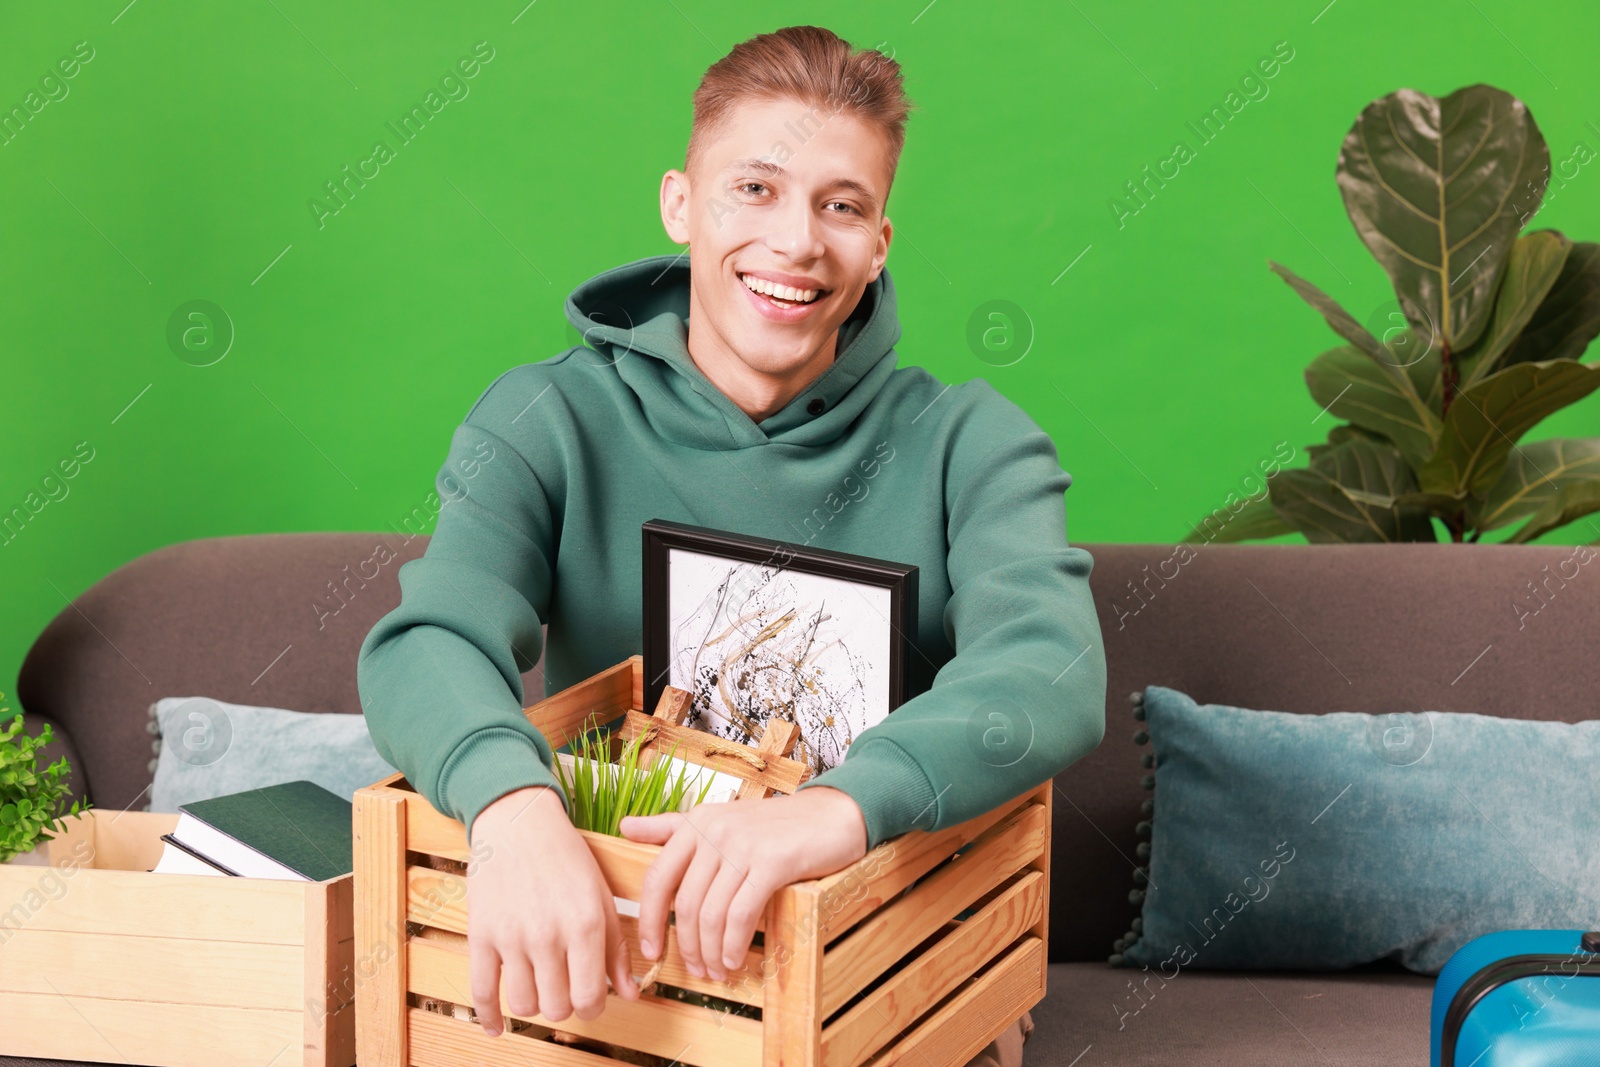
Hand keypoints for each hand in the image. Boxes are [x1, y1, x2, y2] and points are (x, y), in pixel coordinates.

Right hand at [466, 785, 640, 1036]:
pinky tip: (497, 1025)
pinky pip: (481, 992)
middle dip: (564, 1004)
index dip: (592, 1007)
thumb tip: (631, 995)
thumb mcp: (601, 897)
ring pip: (524, 1005)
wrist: (519, 822)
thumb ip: (616, 949)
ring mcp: (512, 936)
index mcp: (585, 924)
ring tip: (538, 985)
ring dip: (533, 1003)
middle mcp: (549, 934)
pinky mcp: (481, 935)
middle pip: (557, 1007)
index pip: (590, 997)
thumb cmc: (566, 858)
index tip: (588, 999)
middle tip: (563, 987)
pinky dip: (490, 1017)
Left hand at [618, 786, 866, 982]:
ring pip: (712, 914)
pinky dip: (736, 945)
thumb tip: (623, 828)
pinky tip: (738, 960)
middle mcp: (714, 830)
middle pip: (685, 904)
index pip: (657, 878)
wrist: (831, 815)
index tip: (652, 951)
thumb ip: (671, 827)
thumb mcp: (719, 821)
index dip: (650, 920)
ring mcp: (743, 845)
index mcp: (696, 822)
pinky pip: (742, 915)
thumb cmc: (773, 826)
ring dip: (712, 952)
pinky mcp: (773, 861)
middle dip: (688, 946)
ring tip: (719, 970)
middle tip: (697, 970)